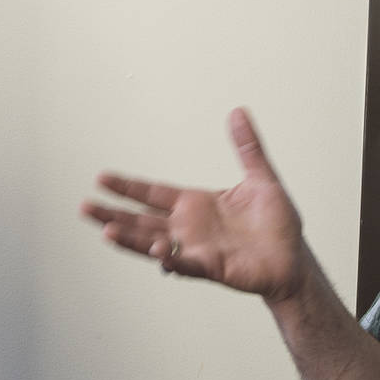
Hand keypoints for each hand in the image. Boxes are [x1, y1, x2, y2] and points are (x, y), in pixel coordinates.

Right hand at [81, 108, 307, 299]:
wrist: (294, 259)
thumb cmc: (277, 225)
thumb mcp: (261, 179)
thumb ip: (248, 147)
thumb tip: (238, 111)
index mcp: (195, 204)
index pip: (152, 193)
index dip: (128, 187)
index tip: (101, 178)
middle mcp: (188, 228)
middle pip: (141, 220)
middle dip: (112, 214)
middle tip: (85, 207)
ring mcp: (196, 249)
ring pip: (153, 244)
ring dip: (130, 239)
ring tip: (106, 231)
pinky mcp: (211, 268)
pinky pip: (185, 264)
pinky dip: (170, 259)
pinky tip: (157, 253)